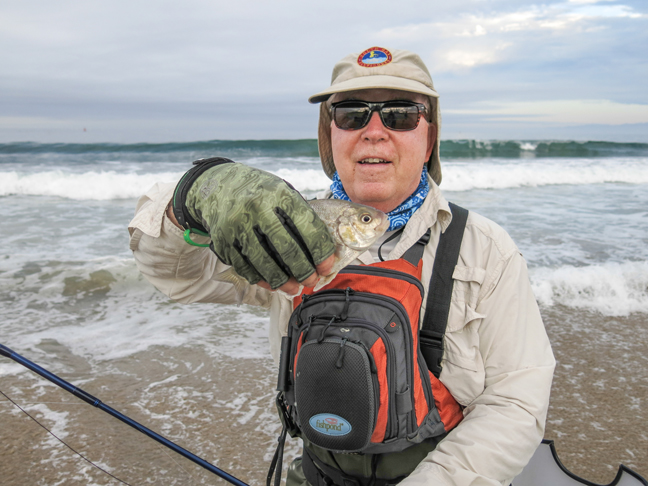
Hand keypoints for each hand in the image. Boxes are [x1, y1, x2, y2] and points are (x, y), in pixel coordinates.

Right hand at [176, 160, 335, 289]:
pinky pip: (245, 267)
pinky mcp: (223, 240)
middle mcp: (257, 208)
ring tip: (294, 289)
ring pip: (264, 262)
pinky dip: (261, 279)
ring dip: (282, 281)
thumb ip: (299, 214)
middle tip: (312, 281)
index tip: (327, 266)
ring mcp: (237, 225)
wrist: (216, 183)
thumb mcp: (281, 190)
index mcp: (279, 194)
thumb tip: (322, 249)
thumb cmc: (258, 190)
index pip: (307, 226)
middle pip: (286, 248)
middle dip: (303, 270)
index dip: (320, 251)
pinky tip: (272, 284)